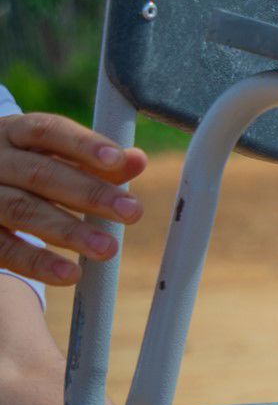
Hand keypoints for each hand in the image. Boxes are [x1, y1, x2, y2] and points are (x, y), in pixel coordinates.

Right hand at [0, 112, 146, 284]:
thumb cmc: (24, 169)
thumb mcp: (53, 157)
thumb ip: (95, 161)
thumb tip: (137, 160)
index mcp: (14, 133)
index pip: (47, 130)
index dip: (83, 144)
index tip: (117, 160)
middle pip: (40, 174)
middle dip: (89, 194)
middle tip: (132, 212)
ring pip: (21, 210)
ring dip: (68, 231)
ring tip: (107, 248)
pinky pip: (4, 249)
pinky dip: (38, 262)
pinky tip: (70, 274)